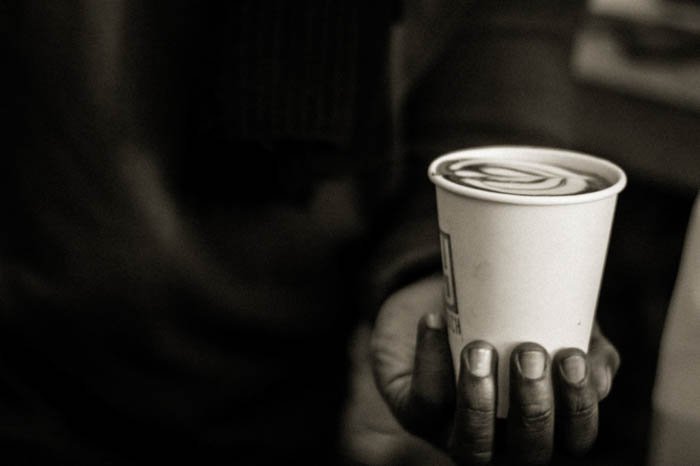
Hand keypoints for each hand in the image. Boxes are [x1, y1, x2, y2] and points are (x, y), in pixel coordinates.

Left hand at [371, 275, 619, 464]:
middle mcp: (503, 438)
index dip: (579, 409)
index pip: (574, 439)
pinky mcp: (416, 414)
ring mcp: (456, 431)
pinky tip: (434, 321)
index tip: (573, 357)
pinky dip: (430, 361)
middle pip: (529, 452)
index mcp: (542, 419)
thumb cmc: (506, 309)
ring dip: (480, 402)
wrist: (439, 295)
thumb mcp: (549, 313)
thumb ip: (580, 335)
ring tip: (481, 349)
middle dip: (533, 406)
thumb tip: (598, 370)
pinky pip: (424, 403)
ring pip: (473, 447)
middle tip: (529, 353)